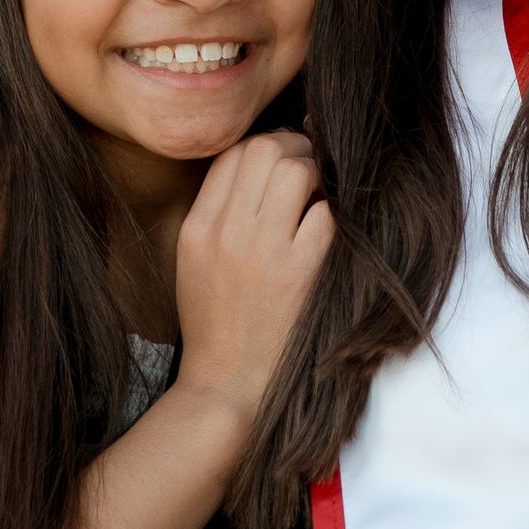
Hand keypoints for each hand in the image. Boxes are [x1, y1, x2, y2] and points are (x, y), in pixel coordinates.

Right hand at [173, 131, 334, 430]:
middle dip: (297, 148)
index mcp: (197, 228)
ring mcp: (263, 252)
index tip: (285, 159)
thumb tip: (260, 163)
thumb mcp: (195, 261)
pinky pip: (325, 215)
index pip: (232, 154)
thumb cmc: (216, 323)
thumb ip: (219, 212)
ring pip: (296, 170)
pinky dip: (333, 214)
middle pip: (265, 150)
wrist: (227, 384)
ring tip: (321, 197)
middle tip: (312, 169)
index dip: (266, 145)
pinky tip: (330, 231)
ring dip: (318, 175)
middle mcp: (226, 233)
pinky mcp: (299, 274)